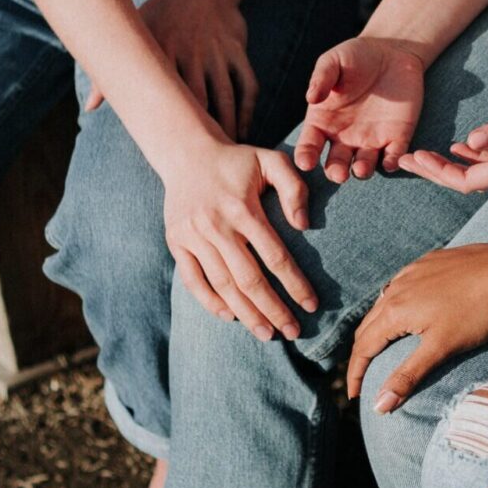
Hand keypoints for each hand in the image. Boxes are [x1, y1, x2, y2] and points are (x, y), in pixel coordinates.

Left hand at [88, 0, 255, 140]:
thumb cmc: (162, 12)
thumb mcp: (135, 31)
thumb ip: (109, 73)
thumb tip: (89, 108)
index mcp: (163, 53)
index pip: (166, 97)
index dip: (170, 128)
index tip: (170, 156)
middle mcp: (192, 54)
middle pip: (199, 102)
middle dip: (203, 133)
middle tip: (201, 163)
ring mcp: (217, 53)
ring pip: (227, 97)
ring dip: (228, 126)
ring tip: (225, 152)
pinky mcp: (238, 51)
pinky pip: (248, 85)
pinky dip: (247, 109)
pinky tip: (243, 128)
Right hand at [162, 141, 316, 339]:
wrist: (187, 153)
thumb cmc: (238, 161)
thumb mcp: (271, 161)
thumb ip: (294, 188)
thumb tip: (303, 226)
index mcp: (243, 208)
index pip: (275, 256)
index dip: (295, 284)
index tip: (311, 305)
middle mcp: (217, 225)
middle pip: (249, 279)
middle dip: (273, 309)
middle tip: (293, 331)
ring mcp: (193, 236)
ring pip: (222, 285)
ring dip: (246, 313)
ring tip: (266, 333)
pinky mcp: (177, 242)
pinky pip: (192, 280)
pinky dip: (210, 302)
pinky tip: (230, 317)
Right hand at [294, 36, 427, 182]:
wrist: (391, 52)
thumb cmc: (356, 56)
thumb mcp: (335, 61)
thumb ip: (322, 78)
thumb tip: (311, 97)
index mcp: (324, 121)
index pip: (310, 144)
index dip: (306, 155)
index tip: (305, 162)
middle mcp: (344, 137)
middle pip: (336, 163)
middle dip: (336, 172)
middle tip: (338, 174)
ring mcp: (371, 140)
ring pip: (364, 165)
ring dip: (362, 170)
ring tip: (360, 169)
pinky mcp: (397, 137)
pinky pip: (394, 156)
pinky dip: (393, 162)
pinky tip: (391, 161)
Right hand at [346, 241, 487, 411]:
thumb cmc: (478, 311)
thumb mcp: (442, 348)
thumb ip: (408, 376)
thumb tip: (378, 405)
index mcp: (395, 311)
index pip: (363, 347)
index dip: (355, 374)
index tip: (353, 395)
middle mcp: (396, 288)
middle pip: (367, 326)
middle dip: (361, 353)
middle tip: (362, 377)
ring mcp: (411, 272)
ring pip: (382, 304)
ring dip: (376, 329)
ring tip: (379, 348)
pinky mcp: (427, 263)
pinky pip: (399, 287)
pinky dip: (393, 306)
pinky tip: (406, 311)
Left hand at [398, 90, 487, 193]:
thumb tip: (469, 142)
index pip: (465, 181)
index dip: (437, 173)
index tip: (413, 159)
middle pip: (463, 179)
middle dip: (433, 171)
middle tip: (404, 159)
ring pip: (474, 169)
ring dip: (447, 164)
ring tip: (421, 155)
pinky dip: (469, 153)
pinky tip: (459, 145)